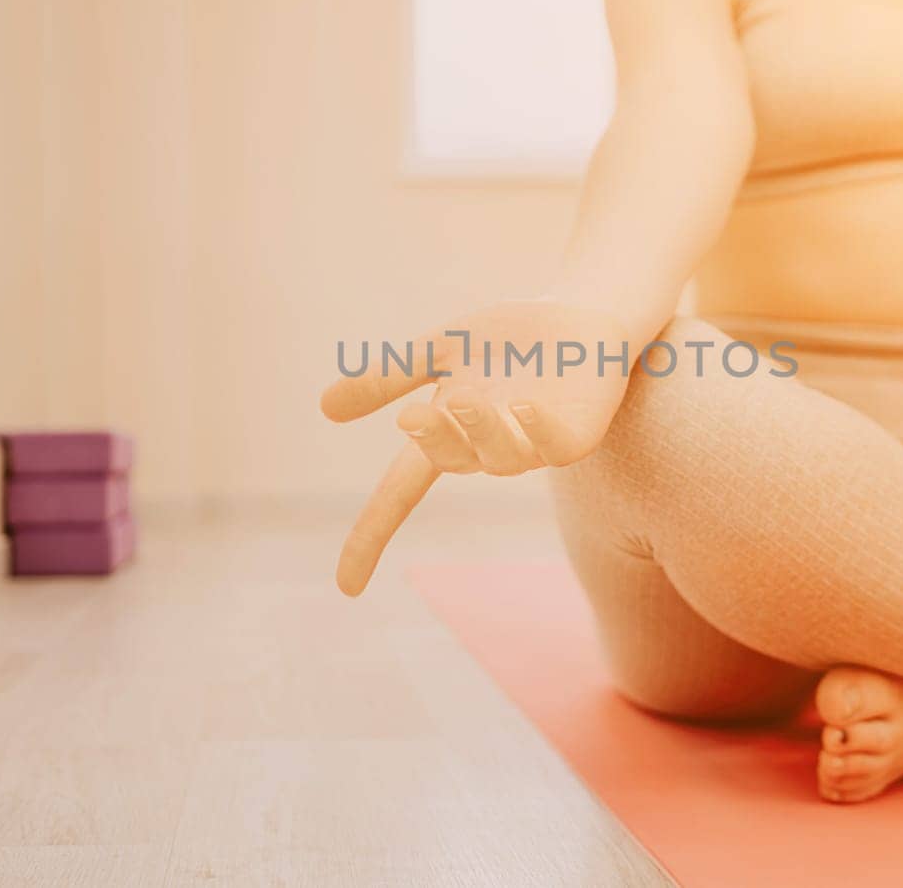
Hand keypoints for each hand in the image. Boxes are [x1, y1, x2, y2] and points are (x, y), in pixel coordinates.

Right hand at [320, 300, 633, 594]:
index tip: (347, 585)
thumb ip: (387, 376)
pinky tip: (525, 406)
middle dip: (433, 440)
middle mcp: (487, 449)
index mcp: (448, 433)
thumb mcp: (438, 350)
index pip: (399, 491)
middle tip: (414, 415)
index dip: (372, 535)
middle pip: (450, 459)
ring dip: (479, 431)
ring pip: (499, 457)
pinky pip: (552, 447)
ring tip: (467, 398)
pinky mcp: (574, 439)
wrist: (580, 317)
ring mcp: (532, 448)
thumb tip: (323, 408)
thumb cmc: (508, 340)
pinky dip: (536, 429)